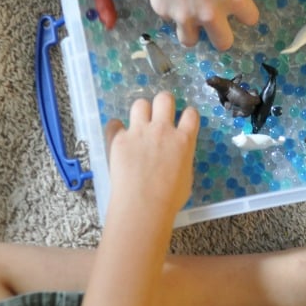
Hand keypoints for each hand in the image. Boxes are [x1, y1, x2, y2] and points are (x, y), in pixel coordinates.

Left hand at [104, 92, 198, 216]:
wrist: (143, 206)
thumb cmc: (169, 199)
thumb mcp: (186, 177)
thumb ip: (182, 159)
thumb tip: (176, 156)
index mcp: (184, 140)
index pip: (191, 114)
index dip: (187, 115)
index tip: (183, 121)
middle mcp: (162, 130)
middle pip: (164, 99)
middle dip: (163, 103)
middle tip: (160, 115)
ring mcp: (139, 132)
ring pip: (140, 104)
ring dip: (141, 112)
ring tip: (138, 124)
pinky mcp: (119, 139)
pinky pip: (114, 124)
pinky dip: (116, 129)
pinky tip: (118, 136)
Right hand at [138, 0, 259, 49]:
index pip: (250, 19)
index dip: (244, 14)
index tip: (239, 11)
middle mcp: (212, 13)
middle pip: (223, 44)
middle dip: (219, 36)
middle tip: (214, 25)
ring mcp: (186, 15)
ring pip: (190, 41)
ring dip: (191, 31)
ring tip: (187, 15)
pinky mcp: (164, 11)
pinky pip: (170, 18)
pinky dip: (170, 9)